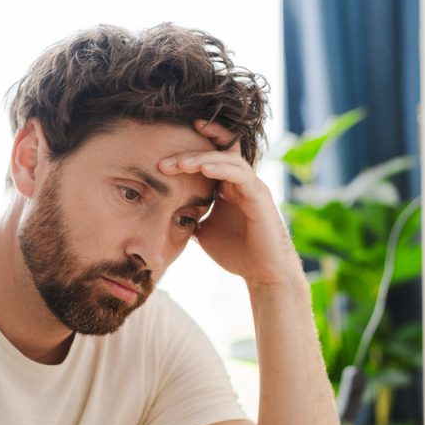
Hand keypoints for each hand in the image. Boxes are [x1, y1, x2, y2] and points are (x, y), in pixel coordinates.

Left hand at [157, 119, 302, 286]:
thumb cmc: (237, 252)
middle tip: (164, 163)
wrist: (262, 273)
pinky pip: (241, 174)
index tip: (162, 156)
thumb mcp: (204, 233)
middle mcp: (239, 181)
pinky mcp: (259, 195)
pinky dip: (222, 168)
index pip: (209, 157)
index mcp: (226, 187)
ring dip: (202, 158)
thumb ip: (190, 219)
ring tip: (181, 164)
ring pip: (227, 158)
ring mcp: (250, 186)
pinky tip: (205, 168)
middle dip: (189, 154)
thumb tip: (165, 216)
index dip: (189, 151)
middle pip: (216, 151)